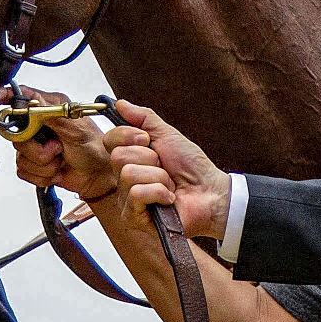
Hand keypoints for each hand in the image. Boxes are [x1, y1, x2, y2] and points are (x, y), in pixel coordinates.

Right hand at [11, 103, 117, 203]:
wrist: (98, 175)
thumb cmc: (95, 148)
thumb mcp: (77, 128)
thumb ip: (53, 114)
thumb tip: (34, 101)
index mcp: (49, 109)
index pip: (21, 98)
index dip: (6, 97)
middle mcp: (39, 125)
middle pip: (16, 135)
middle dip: (37, 149)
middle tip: (56, 148)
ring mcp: (36, 146)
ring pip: (21, 157)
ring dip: (44, 164)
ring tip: (60, 159)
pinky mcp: (34, 164)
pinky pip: (24, 172)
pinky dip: (43, 175)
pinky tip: (56, 170)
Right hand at [106, 100, 231, 240]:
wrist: (211, 192)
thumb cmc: (192, 167)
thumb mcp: (167, 135)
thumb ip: (143, 118)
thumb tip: (121, 103)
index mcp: (130, 159)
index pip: (110, 140)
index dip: (129, 136)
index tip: (149, 141)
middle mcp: (124, 179)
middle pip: (118, 157)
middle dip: (149, 158)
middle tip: (165, 168)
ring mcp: (127, 200)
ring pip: (128, 175)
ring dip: (158, 177)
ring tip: (170, 185)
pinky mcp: (133, 218)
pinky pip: (136, 194)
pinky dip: (158, 192)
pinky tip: (168, 199)